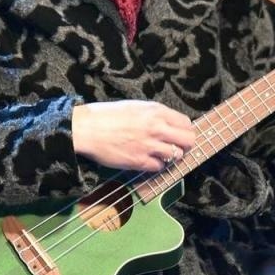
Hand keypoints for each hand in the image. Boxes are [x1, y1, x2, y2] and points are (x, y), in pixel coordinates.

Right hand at [72, 99, 196, 171]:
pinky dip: (155, 165)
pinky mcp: (139, 161)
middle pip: (188, 140)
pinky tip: (146, 160)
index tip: (179, 135)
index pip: (186, 123)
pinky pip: (159, 167)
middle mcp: (156, 128)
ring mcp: (149, 145)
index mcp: (155, 111)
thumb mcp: (134, 107)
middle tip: (176, 147)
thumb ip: (154, 115)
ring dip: (170, 157)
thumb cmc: (105, 116)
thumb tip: (167, 124)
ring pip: (176, 155)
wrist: (86, 129)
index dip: (185, 131)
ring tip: (158, 154)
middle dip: (185, 145)